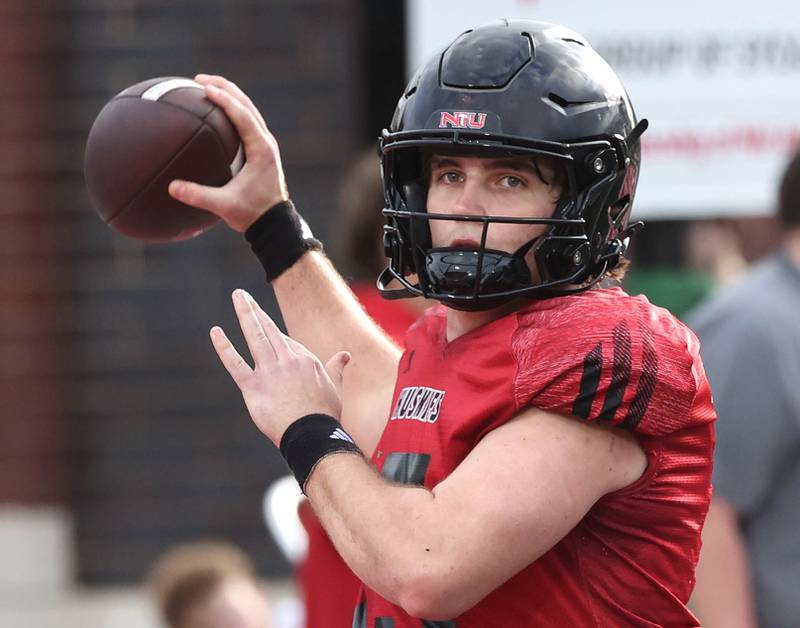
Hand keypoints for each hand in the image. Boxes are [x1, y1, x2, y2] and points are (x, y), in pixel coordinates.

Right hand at [168, 74, 288, 231]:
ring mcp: (265, 145)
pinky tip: (214, 112)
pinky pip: (247, 122)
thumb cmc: (253, 214)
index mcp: (262, 150)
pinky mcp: (261, 151)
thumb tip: (172, 188)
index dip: (224, 99)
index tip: (204, 88)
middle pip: (247, 105)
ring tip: (206, 86)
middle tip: (199, 79)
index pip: (243, 115)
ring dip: (229, 95)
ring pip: (248, 110)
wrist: (274, 224)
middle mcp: (266, 143)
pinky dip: (232, 111)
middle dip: (225, 88)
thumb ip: (199, 196)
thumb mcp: (225, 206)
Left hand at [210, 289, 349, 444]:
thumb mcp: (335, 387)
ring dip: (245, 313)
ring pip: (255, 336)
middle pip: (269, 329)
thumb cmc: (325, 415)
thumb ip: (336, 369)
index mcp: (306, 360)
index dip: (274, 337)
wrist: (312, 435)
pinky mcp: (254, 387)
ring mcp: (270, 372)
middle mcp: (288, 360)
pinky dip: (224, 347)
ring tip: (237, 296)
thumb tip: (345, 355)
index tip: (265, 330)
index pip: (285, 341)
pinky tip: (215, 332)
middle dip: (254, 310)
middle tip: (241, 295)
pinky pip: (235, 363)